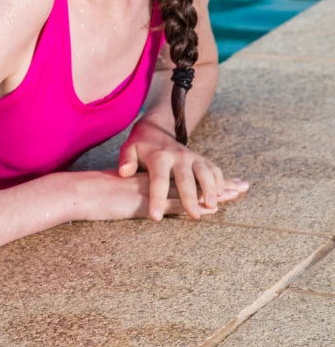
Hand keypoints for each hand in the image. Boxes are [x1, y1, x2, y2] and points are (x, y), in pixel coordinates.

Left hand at [117, 118, 247, 220]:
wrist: (156, 129)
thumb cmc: (140, 146)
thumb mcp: (128, 150)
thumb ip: (126, 161)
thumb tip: (124, 172)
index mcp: (158, 157)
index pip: (158, 181)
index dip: (157, 199)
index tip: (156, 217)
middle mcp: (178, 157)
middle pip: (186, 179)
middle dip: (190, 198)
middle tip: (194, 216)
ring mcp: (192, 157)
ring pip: (205, 173)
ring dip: (211, 189)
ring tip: (213, 206)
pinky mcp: (201, 159)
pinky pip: (214, 170)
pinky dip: (220, 181)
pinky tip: (223, 194)